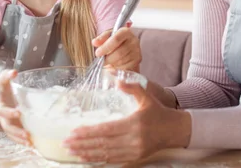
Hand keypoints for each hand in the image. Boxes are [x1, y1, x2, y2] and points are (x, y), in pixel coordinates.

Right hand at [0, 69, 30, 146]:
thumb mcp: (2, 79)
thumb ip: (7, 75)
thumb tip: (15, 72)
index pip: (2, 110)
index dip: (9, 112)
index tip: (19, 112)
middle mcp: (1, 116)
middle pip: (7, 126)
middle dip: (16, 131)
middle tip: (27, 133)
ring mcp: (5, 122)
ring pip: (10, 133)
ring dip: (19, 139)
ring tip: (30, 143)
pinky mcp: (10, 126)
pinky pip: (14, 135)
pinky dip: (21, 141)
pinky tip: (31, 144)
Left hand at [62, 81, 191, 162]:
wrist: (175, 130)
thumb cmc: (159, 113)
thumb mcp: (147, 97)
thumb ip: (133, 88)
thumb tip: (117, 80)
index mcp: (134, 124)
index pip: (106, 129)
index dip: (89, 132)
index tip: (74, 132)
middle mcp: (133, 140)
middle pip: (103, 144)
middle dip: (83, 144)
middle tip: (66, 144)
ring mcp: (134, 151)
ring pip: (106, 155)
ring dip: (88, 154)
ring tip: (73, 152)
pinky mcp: (135, 158)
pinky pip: (113, 161)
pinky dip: (99, 160)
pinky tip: (88, 158)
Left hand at [92, 24, 141, 71]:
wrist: (126, 49)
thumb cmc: (115, 43)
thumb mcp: (107, 37)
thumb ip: (101, 39)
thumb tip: (95, 42)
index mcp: (126, 32)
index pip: (116, 39)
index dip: (105, 47)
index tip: (97, 53)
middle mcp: (133, 41)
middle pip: (119, 52)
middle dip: (107, 58)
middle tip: (101, 60)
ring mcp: (136, 52)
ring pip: (121, 61)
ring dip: (112, 63)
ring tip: (108, 61)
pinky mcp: (137, 62)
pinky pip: (125, 68)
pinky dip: (117, 68)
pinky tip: (115, 65)